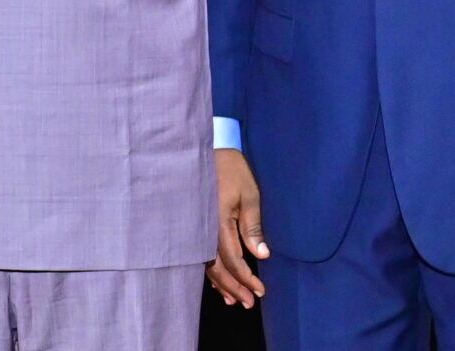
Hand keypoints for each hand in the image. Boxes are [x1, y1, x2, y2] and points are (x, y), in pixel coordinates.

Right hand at [207, 149, 268, 308]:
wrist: (203, 151)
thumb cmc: (231, 170)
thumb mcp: (249, 195)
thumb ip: (253, 227)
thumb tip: (261, 256)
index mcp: (217, 222)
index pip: (232, 260)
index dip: (246, 278)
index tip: (260, 291)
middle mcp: (202, 230)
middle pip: (216, 268)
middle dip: (233, 287)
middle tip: (249, 303)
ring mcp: (195, 229)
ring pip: (206, 264)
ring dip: (221, 284)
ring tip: (234, 300)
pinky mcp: (194, 226)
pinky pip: (200, 255)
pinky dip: (210, 271)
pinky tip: (218, 283)